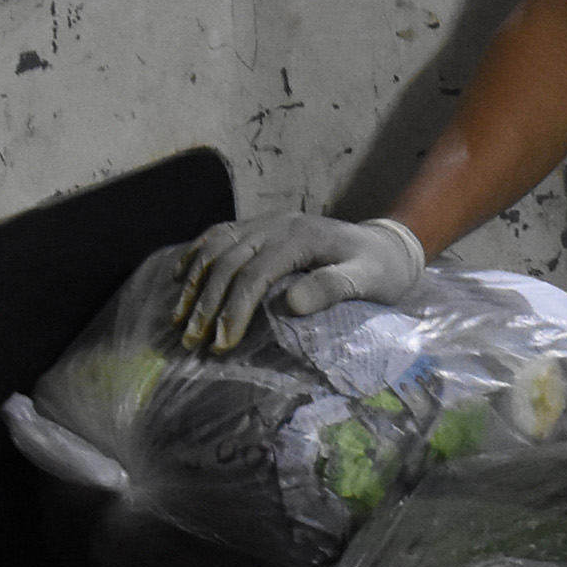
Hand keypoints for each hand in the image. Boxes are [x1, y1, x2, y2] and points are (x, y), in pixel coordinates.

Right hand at [173, 213, 425, 352]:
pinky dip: (196, 255)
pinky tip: (180, 278)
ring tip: (179, 321)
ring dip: (194, 284)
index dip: (234, 309)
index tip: (222, 344)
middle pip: (228, 262)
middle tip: (192, 342)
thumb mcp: (367, 280)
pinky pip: (219, 235)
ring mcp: (266, 222)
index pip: (255, 273)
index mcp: (301, 238)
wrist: (387, 243)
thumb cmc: (380, 270)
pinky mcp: (260, 226)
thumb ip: (333, 288)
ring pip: (216, 247)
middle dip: (207, 304)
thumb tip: (292, 305)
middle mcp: (277, 225)